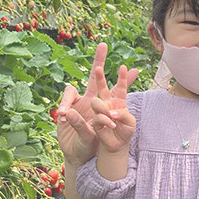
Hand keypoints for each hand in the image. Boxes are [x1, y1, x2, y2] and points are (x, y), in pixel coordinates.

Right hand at [57, 43, 138, 165]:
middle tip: (104, 45)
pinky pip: (64, 106)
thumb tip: (111, 115)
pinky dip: (64, 112)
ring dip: (68, 103)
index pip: (116, 90)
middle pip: (95, 78)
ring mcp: (78, 104)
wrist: (80, 153)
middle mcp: (92, 101)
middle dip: (99, 61)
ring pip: (71, 92)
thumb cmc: (94, 143)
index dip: (125, 80)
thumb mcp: (104, 134)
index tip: (135, 70)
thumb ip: (107, 121)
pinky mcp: (66, 110)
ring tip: (66, 115)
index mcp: (105, 107)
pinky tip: (63, 119)